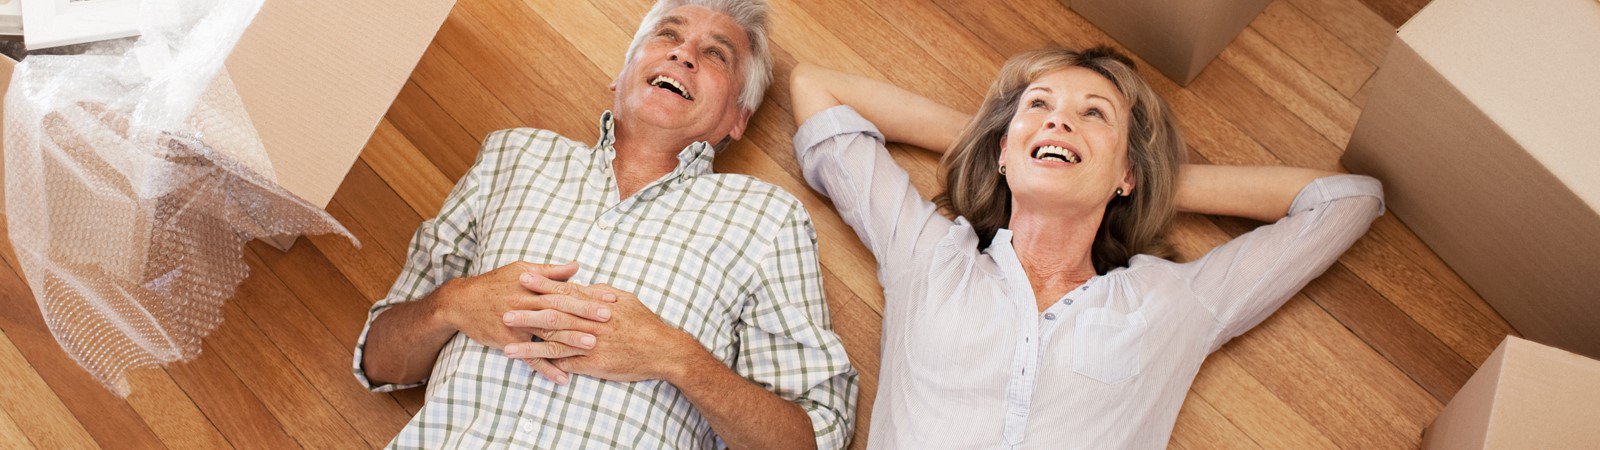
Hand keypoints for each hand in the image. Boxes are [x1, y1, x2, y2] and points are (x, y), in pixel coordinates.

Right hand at [434, 261, 613, 382]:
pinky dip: (547, 368)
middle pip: (561, 310)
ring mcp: (518, 324)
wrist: (462, 302)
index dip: (589, 295)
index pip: (567, 290)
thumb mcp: (521, 270)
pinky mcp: (509, 341)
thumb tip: (577, 266)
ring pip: (547, 333)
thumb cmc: (495, 283)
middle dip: (585, 315)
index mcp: (534, 287)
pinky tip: (563, 378)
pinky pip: (530, 357)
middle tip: (609, 321)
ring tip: (592, 347)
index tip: (611, 299)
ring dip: (570, 340)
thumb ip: (551, 271)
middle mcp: (527, 304)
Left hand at [506, 282, 709, 383]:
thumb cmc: (644, 323)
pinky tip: (523, 361)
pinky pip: (562, 362)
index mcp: (597, 304)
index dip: (542, 284)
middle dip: (527, 310)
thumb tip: (580, 283)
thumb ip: (599, 292)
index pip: (564, 291)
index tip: (523, 277)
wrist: (663, 350)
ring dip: (527, 339)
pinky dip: (541, 361)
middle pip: (553, 313)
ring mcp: (590, 343)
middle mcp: (591, 322)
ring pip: (553, 339)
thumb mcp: (624, 299)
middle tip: (503, 306)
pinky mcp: (592, 363)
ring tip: (505, 338)